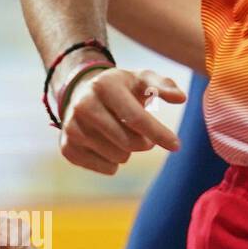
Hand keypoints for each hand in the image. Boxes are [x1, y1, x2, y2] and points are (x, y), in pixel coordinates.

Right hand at [59, 67, 183, 174]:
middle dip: (144, 143)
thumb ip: (163, 85)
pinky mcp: (67, 148)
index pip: (137, 118)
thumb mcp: (141, 80)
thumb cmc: (120, 90)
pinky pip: (106, 168)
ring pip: (119, 158)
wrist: (79, 96)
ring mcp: (71, 128)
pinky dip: (112, 161)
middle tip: (143, 136)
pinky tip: (105, 144)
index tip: (176, 145)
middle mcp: (83, 106)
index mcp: (104, 86)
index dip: (160, 134)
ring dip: (127, 151)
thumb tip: (181, 98)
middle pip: (129, 143)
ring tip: (119, 135)